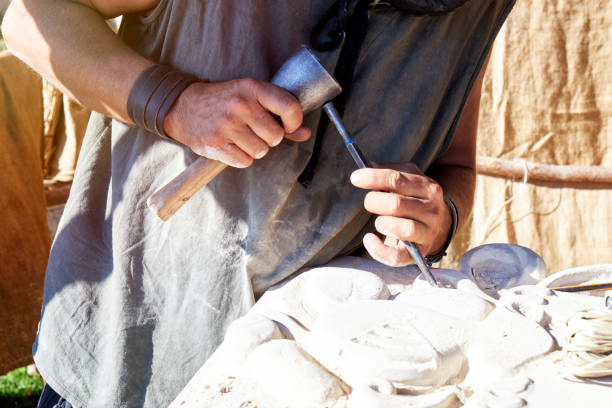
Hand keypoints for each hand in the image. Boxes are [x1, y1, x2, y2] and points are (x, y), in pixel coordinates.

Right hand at [163, 78, 310, 166]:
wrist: (184, 106)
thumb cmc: (224, 100)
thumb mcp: (252, 97)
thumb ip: (280, 115)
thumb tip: (305, 133)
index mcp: (252, 88)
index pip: (290, 108)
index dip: (294, 122)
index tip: (288, 125)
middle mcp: (240, 105)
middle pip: (276, 137)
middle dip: (269, 138)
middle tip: (256, 130)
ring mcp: (226, 125)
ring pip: (261, 151)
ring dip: (254, 148)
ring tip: (241, 136)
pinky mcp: (215, 144)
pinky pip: (245, 161)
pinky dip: (241, 157)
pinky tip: (231, 144)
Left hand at [350, 163, 451, 266]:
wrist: (443, 224)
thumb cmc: (417, 199)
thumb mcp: (410, 179)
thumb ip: (390, 172)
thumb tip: (364, 170)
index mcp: (428, 188)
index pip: (396, 180)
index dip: (373, 178)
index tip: (355, 178)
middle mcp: (431, 210)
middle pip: (397, 204)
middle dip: (375, 202)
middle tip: (370, 202)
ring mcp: (427, 232)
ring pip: (404, 229)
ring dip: (383, 223)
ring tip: (379, 221)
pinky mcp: (419, 252)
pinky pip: (397, 256)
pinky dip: (378, 249)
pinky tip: (369, 239)